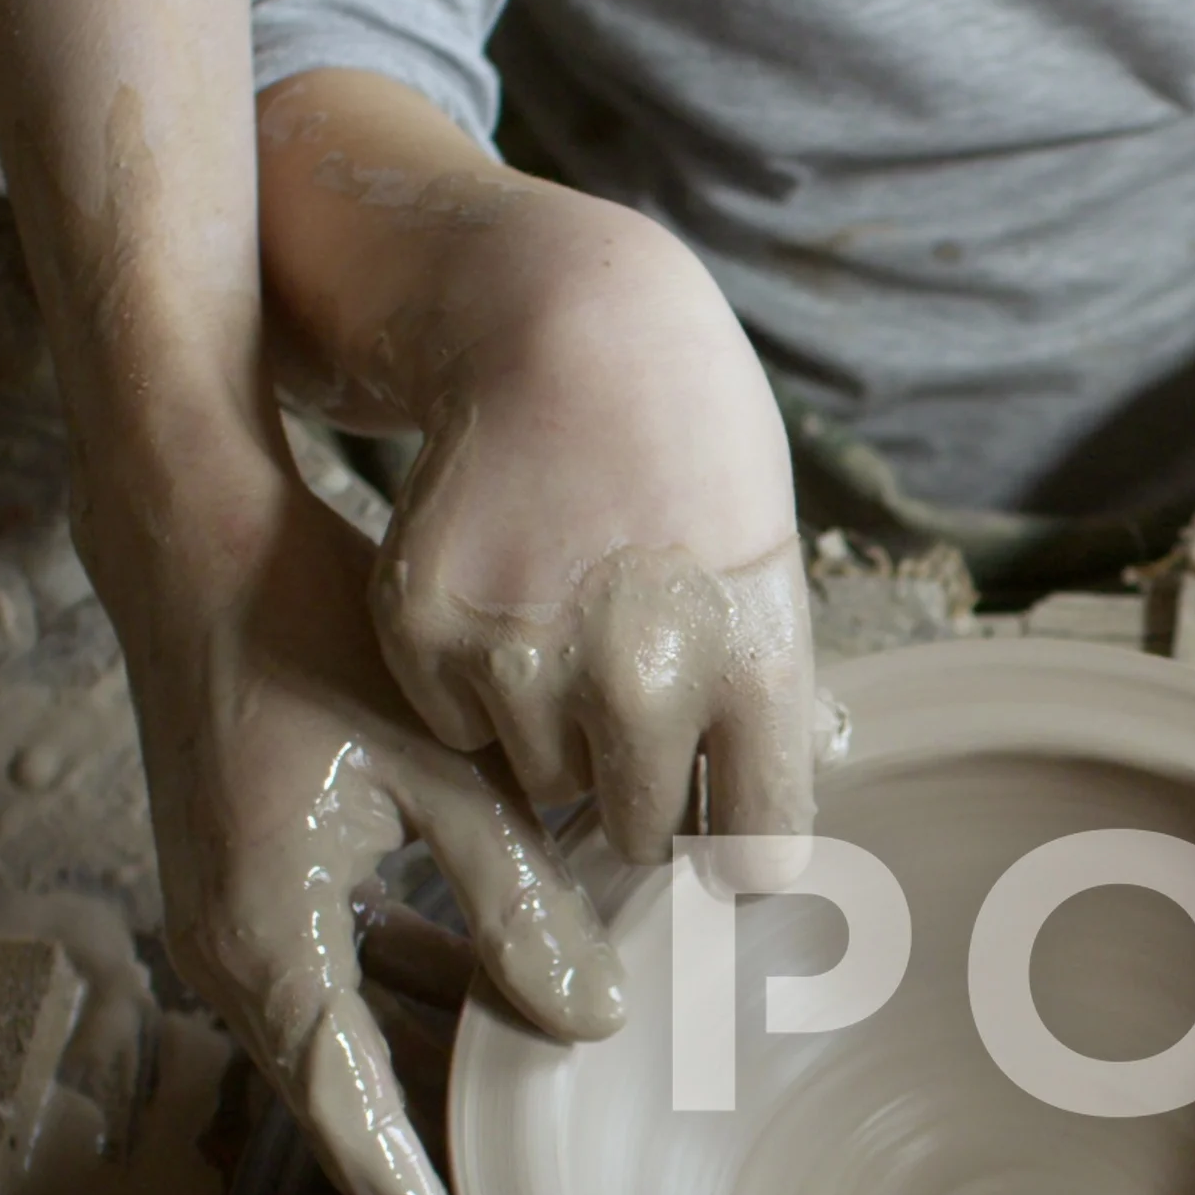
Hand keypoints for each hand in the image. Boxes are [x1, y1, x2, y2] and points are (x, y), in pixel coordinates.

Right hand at [122, 483, 621, 1194]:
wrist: (197, 545)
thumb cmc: (314, 643)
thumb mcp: (446, 780)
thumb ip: (518, 909)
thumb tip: (594, 1025)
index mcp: (271, 954)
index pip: (356, 1135)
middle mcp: (239, 960)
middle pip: (349, 1112)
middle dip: (432, 1187)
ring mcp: (242, 924)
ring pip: (352, 1047)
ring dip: (430, 1095)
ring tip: (522, 1164)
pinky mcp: (263, 883)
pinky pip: (345, 982)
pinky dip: (414, 1010)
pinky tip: (497, 1013)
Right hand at [254, 77, 822, 867]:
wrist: (569, 335)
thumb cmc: (689, 465)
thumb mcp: (765, 578)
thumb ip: (759, 716)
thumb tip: (748, 860)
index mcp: (751, 669)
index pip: (756, 846)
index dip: (736, 854)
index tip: (720, 842)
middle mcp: (644, 678)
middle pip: (637, 832)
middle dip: (634, 796)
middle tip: (629, 714)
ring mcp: (527, 659)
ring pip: (541, 782)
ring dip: (551, 737)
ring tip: (568, 632)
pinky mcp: (429, 635)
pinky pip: (458, 726)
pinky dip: (474, 689)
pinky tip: (504, 603)